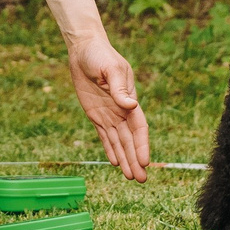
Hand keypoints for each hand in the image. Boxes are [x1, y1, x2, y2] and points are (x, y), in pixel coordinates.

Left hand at [66, 30, 150, 179]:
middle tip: (141, 180)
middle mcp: (121, 110)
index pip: (139, 128)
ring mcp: (109, 114)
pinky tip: (115, 162)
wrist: (84, 49)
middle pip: (130, 140)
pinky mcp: (96, 115)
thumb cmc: (100, 55)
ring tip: (130, 177)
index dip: (142, 145)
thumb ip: (120, 89)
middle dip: (135, 159)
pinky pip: (104, 136)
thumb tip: (131, 105)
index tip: (145, 162)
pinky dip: (110, 149)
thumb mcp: (110, 69)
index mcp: (129, 99)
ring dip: (125, 159)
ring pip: (118, 142)